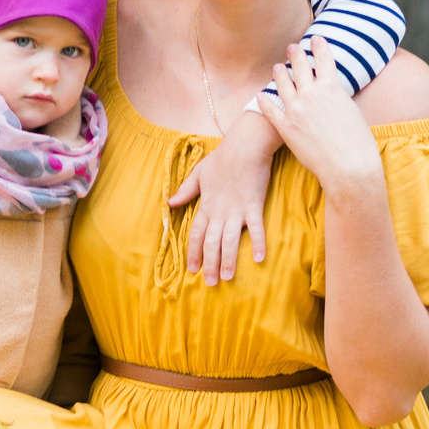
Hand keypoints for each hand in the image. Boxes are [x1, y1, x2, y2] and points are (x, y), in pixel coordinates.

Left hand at [168, 110, 281, 281]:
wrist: (245, 145)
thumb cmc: (222, 158)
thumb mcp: (199, 173)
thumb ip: (185, 191)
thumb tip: (169, 203)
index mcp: (206, 205)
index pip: (195, 233)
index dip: (193, 252)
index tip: (192, 269)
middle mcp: (219, 211)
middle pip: (211, 242)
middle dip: (210, 264)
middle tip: (210, 283)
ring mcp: (236, 210)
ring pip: (230, 240)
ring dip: (229, 260)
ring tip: (228, 277)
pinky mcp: (254, 205)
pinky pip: (256, 228)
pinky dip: (258, 243)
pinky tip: (259, 259)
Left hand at [261, 37, 383, 200]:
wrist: (349, 166)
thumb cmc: (358, 143)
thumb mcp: (352, 111)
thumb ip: (338, 98)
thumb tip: (331, 93)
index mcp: (332, 87)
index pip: (324, 59)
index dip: (319, 46)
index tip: (316, 38)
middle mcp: (312, 94)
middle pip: (301, 67)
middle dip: (297, 54)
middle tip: (293, 47)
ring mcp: (296, 109)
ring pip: (283, 84)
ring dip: (280, 72)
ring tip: (278, 66)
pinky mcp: (285, 127)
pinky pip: (270, 110)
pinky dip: (265, 100)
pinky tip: (261, 94)